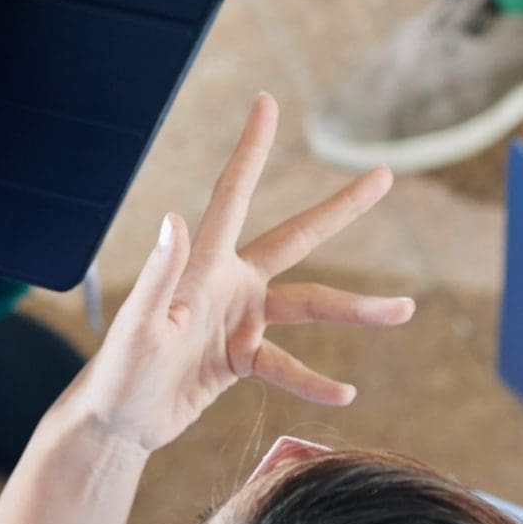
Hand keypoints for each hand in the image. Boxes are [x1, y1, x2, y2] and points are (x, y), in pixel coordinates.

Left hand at [61, 94, 409, 454]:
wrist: (117, 421)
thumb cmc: (119, 369)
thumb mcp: (140, 326)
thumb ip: (159, 276)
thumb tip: (173, 219)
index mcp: (204, 265)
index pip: (233, 194)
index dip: (252, 149)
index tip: (267, 102)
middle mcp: (229, 283)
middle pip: (296, 237)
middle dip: (341, 209)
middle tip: (383, 176)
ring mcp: (240, 319)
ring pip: (310, 306)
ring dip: (356, 309)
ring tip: (404, 310)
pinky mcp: (242, 357)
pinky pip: (288, 365)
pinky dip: (315, 380)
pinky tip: (344, 394)